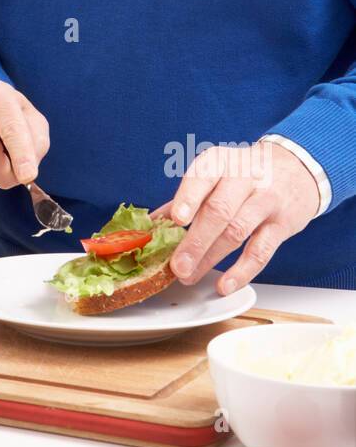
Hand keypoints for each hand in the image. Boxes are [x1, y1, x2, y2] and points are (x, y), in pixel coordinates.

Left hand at [150, 141, 320, 295]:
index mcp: (220, 162)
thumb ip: (186, 198)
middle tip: (177, 265)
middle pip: (219, 211)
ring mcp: (266, 200)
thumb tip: (151, 224)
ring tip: (189, 276)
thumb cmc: (245, 174)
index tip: (176, 220)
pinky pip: (262, 250)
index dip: (189, 198)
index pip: (203, 177)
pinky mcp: (283, 224)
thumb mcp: (216, 174)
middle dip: (196, 241)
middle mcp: (244, 177)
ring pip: (238, 231)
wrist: (296, 168)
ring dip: (211, 258)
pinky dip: (242, 271)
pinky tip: (226, 285)